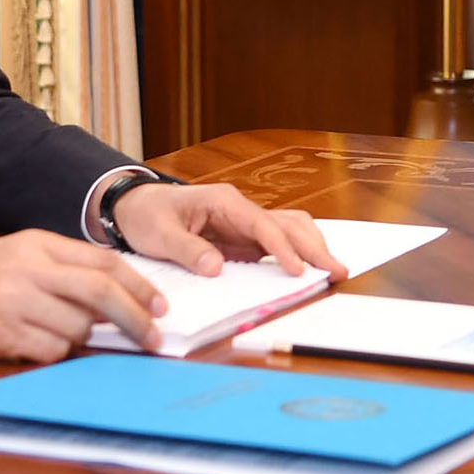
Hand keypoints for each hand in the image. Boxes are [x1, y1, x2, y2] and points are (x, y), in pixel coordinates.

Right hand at [0, 228, 167, 362]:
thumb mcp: (10, 258)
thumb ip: (55, 270)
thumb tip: (107, 297)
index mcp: (36, 243)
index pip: (103, 260)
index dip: (139, 284)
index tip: (161, 304)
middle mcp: (28, 267)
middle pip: (101, 291)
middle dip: (136, 316)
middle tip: (154, 336)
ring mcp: (14, 299)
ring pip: (77, 326)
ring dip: (82, 340)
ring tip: (57, 335)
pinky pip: (48, 350)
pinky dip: (52, 354)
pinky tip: (31, 346)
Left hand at [111, 182, 347, 281]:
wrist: (136, 207)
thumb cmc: (147, 215)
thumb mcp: (159, 234)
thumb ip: (187, 250)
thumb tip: (216, 268)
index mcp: (224, 202)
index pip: (262, 224)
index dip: (282, 249)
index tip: (298, 271)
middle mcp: (240, 209)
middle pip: (288, 223)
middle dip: (314, 247)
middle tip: (337, 271)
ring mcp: (244, 223)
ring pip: (289, 228)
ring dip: (311, 246)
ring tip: (331, 270)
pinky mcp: (243, 238)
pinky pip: (276, 241)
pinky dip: (296, 252)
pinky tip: (309, 268)